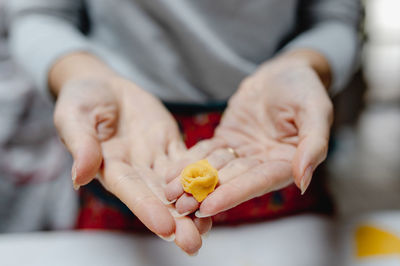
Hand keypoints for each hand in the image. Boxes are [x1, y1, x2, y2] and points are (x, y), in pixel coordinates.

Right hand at [52, 53, 209, 254]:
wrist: (104, 86)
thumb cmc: (82, 100)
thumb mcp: (74, 117)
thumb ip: (81, 145)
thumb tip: (80, 178)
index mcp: (110, 166)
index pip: (130, 191)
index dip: (147, 209)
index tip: (165, 229)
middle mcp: (135, 169)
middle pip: (158, 198)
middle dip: (175, 221)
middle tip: (194, 244)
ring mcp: (155, 158)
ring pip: (177, 185)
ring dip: (193, 204)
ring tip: (208, 227)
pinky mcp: (170, 144)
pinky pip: (188, 161)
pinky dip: (201, 175)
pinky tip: (216, 190)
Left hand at [165, 50, 332, 217]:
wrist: (283, 71)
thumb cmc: (304, 87)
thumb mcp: (316, 109)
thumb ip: (313, 144)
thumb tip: (303, 181)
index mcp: (287, 162)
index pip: (258, 182)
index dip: (234, 194)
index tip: (208, 207)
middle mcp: (263, 163)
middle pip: (232, 181)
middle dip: (206, 193)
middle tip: (179, 206)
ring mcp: (243, 153)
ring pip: (216, 170)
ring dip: (193, 182)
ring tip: (168, 192)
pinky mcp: (228, 141)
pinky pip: (207, 153)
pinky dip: (190, 162)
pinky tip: (171, 172)